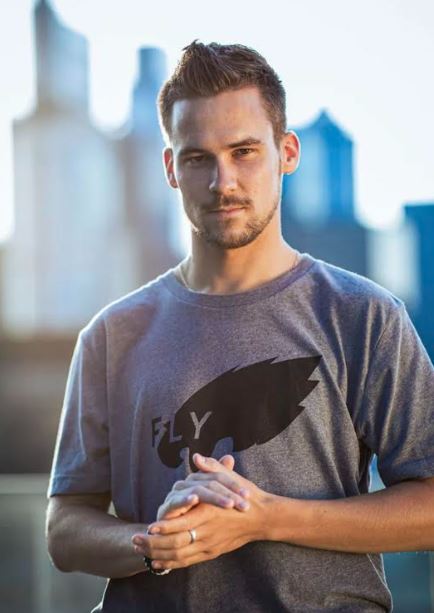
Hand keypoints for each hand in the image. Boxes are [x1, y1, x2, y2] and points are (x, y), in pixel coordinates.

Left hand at [132, 455, 268, 570]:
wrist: (262, 518)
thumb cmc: (245, 495)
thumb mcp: (229, 478)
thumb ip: (211, 467)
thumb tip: (196, 456)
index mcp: (210, 513)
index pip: (183, 524)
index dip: (165, 527)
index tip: (149, 526)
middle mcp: (208, 532)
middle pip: (176, 543)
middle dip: (153, 543)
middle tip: (135, 539)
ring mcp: (209, 545)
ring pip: (179, 555)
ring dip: (157, 553)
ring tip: (140, 549)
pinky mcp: (211, 553)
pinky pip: (187, 561)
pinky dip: (170, 563)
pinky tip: (157, 562)